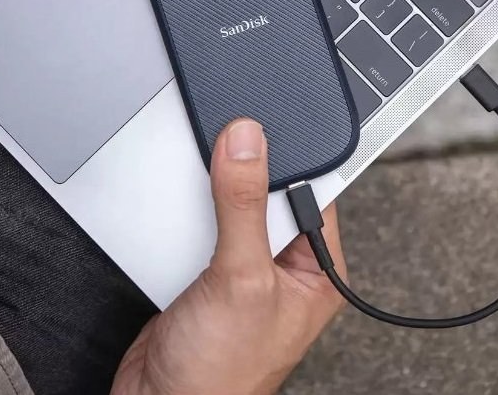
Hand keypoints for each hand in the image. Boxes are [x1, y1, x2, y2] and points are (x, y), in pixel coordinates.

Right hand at [111, 119, 346, 394]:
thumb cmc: (220, 374)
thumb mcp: (241, 278)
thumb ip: (243, 206)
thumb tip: (248, 144)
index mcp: (315, 269)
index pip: (315, 190)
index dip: (292, 156)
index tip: (264, 126)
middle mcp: (284, 265)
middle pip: (270, 191)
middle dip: (246, 170)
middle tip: (225, 145)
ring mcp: (244, 266)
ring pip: (232, 203)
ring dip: (212, 191)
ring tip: (201, 176)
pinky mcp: (207, 268)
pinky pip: (203, 221)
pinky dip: (190, 208)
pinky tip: (182, 204)